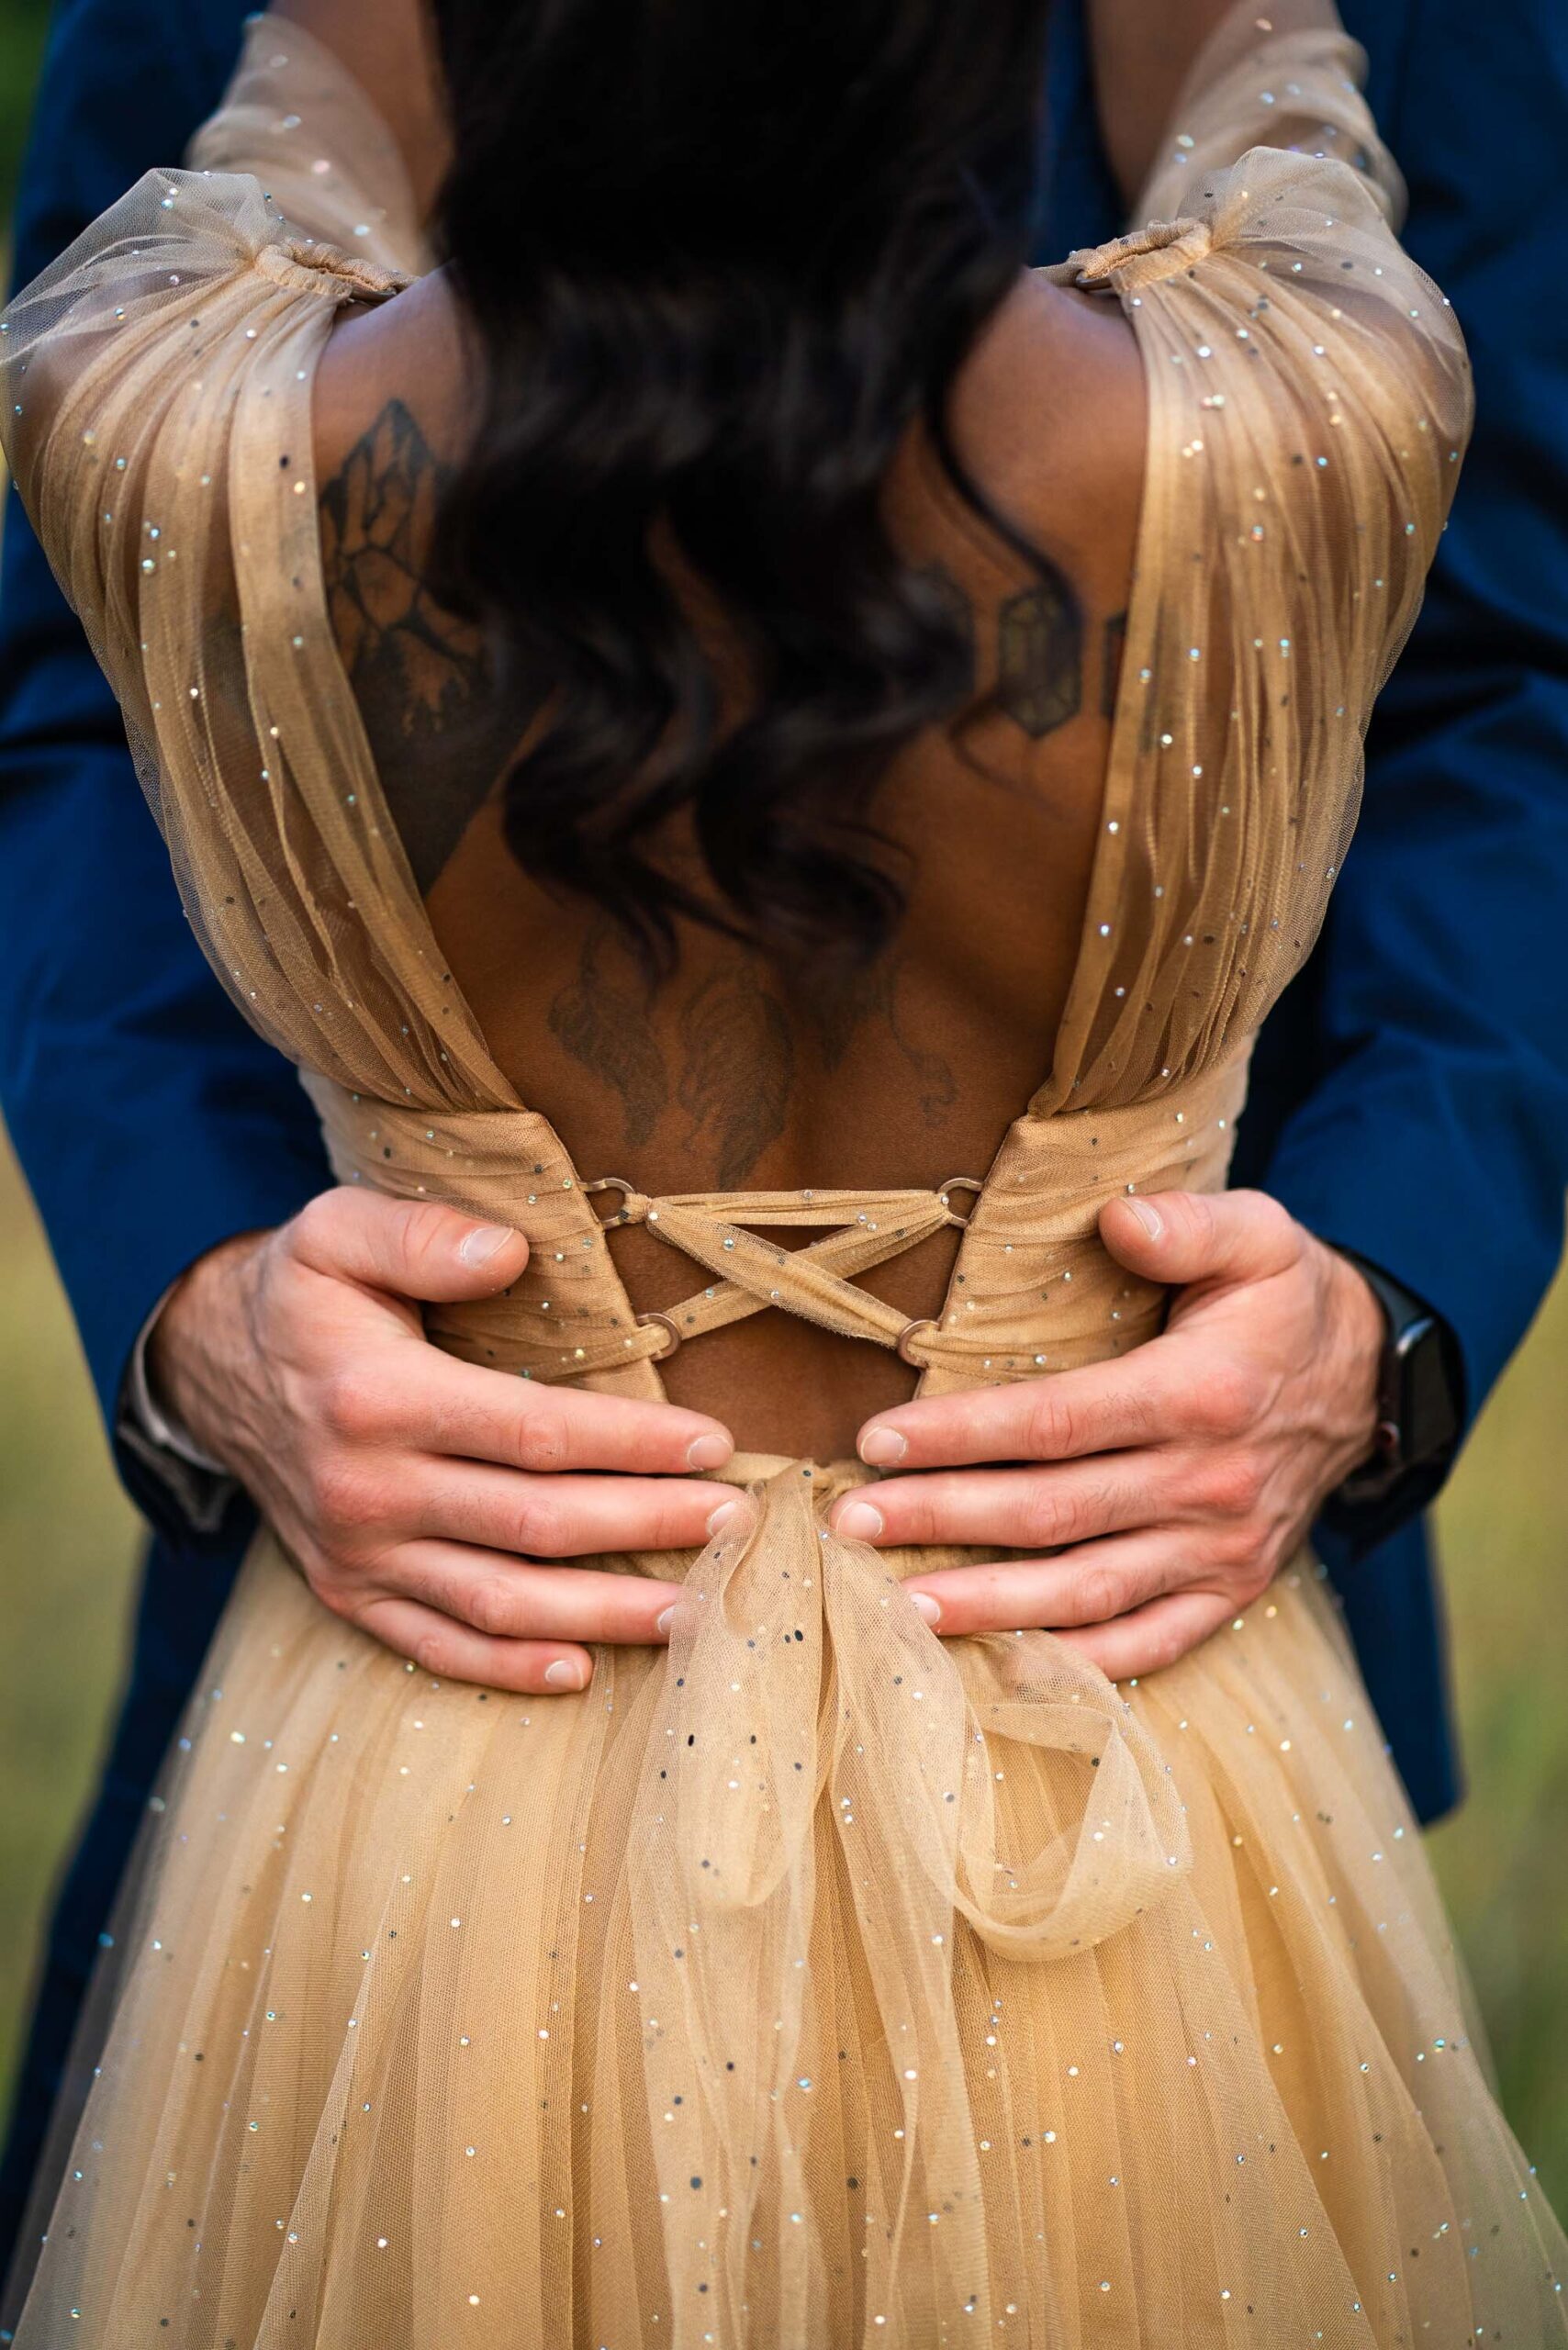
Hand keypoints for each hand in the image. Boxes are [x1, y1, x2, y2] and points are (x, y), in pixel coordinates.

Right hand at [148, 1188, 736, 1694]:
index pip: (535, 1434)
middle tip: (738, 1526)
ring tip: (699, 1610)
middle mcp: (368, 1490)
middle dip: (648, 1527)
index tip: (715, 1444)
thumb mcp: (338, 1230)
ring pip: (501, 1603)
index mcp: (378, 1400)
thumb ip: (422, 1235)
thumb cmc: (303, 1291)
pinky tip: (582, 1672)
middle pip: (537, 1526)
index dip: (632, 1444)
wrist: (208, 1368)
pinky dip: (509, 1671)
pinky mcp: (349, 1594)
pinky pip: (437, 1646)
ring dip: (605, 1615)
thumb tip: (509, 1251)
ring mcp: (358, 1554)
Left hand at [825, 1189, 1384, 1678]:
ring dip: (989, 1607)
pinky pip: (1146, 1646)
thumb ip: (1187, 1224)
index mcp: (1202, 1394)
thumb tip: (1117, 1220)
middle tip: (850, 1524)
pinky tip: (996, 1665)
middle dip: (943, 1521)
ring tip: (898, 1611)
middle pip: (1052, 1514)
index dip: (963, 1435)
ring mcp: (1222, 1552)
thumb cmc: (1287, 1299)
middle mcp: (1210, 1485)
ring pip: (1086, 1593)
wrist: (1373, 1382)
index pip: (1057, 1423)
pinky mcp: (1231, 1592)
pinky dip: (1072, 1666)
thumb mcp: (1258, 1235)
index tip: (878, 1440)